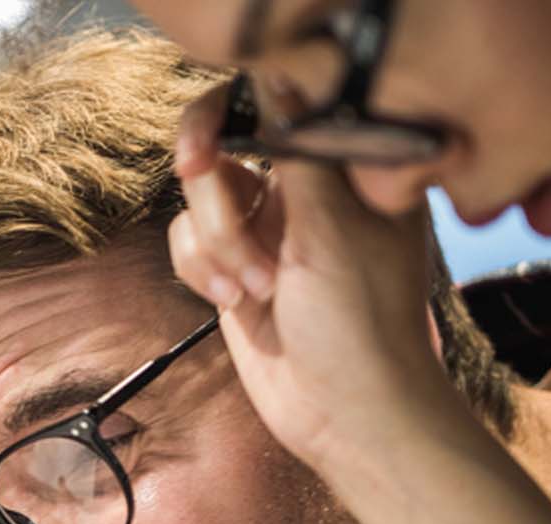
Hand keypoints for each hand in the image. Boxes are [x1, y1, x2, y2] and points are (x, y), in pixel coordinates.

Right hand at [167, 82, 478, 472]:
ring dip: (214, 246)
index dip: (227, 120)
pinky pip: (188, 244)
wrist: (346, 413)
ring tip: (254, 289)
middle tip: (208, 212)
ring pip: (200, 204)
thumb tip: (275, 84)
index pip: (274, 111)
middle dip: (217, 200)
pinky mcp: (235, 270)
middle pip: (222, 152)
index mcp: (344, 170)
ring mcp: (268, 232)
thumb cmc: (361, 325)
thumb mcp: (334, 230)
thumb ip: (299, 153)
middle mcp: (305, 193)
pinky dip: (199, 271)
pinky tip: (234, 303)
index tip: (206, 151)